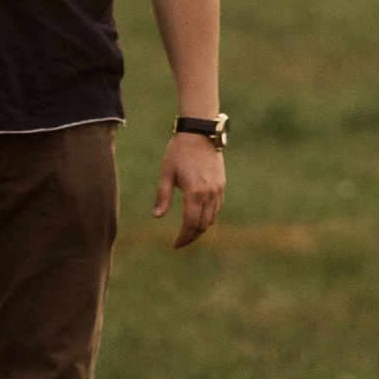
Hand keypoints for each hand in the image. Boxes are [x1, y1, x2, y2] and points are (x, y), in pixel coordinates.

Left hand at [153, 129, 224, 248]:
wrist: (200, 133)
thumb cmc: (179, 151)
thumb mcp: (166, 173)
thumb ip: (163, 196)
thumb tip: (157, 216)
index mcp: (194, 193)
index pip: (190, 224)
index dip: (183, 237)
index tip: (175, 244)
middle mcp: (209, 194)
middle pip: (203, 225)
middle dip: (192, 236)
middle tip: (180, 241)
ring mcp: (218, 190)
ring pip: (212, 218)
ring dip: (201, 229)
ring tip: (189, 232)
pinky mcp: (221, 184)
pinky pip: (217, 208)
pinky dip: (209, 217)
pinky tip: (199, 217)